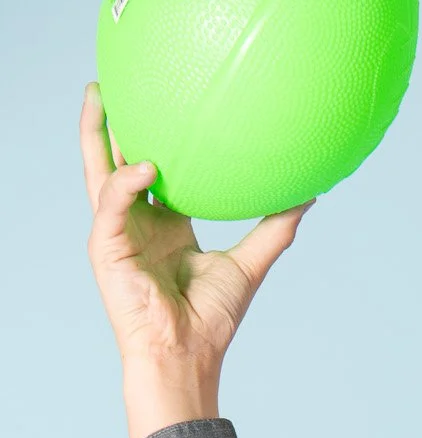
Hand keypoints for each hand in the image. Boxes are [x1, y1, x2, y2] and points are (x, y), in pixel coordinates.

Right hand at [80, 79, 313, 370]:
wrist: (187, 355)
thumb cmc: (212, 319)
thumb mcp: (250, 263)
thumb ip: (276, 228)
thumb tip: (310, 194)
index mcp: (165, 226)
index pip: (155, 173)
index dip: (156, 139)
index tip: (166, 104)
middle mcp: (138, 224)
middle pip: (117, 162)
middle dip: (111, 123)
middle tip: (112, 81)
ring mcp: (118, 234)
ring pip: (98, 171)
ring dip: (95, 134)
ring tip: (98, 95)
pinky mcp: (106, 248)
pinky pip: (112, 203)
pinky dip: (127, 182)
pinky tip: (147, 166)